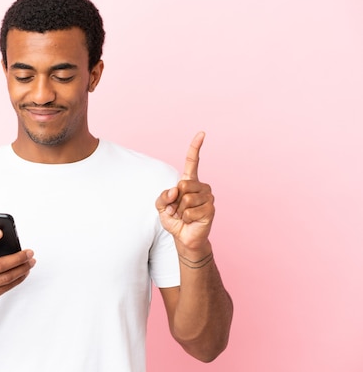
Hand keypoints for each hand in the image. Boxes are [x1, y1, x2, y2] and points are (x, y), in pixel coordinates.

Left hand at [156, 132, 214, 254]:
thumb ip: (163, 196)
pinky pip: (191, 211)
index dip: (196, 147)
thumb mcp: (161, 207)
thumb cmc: (174, 220)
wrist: (184, 238)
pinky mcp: (211, 209)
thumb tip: (175, 190)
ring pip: (187, 199)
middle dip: (175, 200)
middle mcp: (201, 187)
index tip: (202, 133)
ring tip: (185, 215)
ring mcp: (208, 197)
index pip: (193, 162)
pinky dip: (186, 218)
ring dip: (181, 211)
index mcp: (189, 182)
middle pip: (183, 185)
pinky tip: (191, 221)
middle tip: (178, 209)